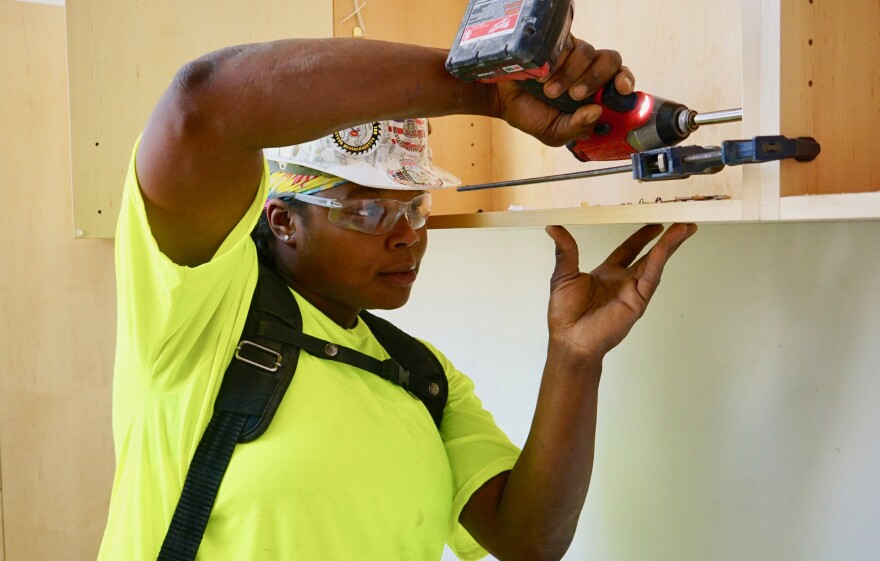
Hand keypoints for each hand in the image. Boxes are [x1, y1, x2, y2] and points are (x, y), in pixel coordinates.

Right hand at [493, 35, 634, 146]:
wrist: (500, 100)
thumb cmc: (530, 115)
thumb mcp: (555, 133)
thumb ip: (578, 127)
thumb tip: (596, 112)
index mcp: (595, 92)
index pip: (621, 79)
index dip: (625, 81)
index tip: (621, 89)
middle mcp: (588, 69)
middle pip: (610, 61)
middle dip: (595, 79)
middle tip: (575, 95)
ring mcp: (572, 53)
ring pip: (588, 52)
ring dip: (569, 74)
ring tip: (549, 91)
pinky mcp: (556, 42)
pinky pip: (566, 43)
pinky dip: (555, 61)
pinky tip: (541, 75)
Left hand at [544, 224, 696, 365]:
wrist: (570, 339)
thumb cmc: (565, 313)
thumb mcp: (563, 274)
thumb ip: (565, 250)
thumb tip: (553, 227)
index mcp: (607, 273)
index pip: (629, 250)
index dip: (642, 236)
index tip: (655, 222)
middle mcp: (623, 281)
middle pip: (650, 255)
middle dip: (667, 239)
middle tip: (682, 222)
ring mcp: (633, 291)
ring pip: (656, 263)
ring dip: (670, 245)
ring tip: (685, 228)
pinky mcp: (637, 301)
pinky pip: (650, 278)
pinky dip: (657, 262)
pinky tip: (664, 247)